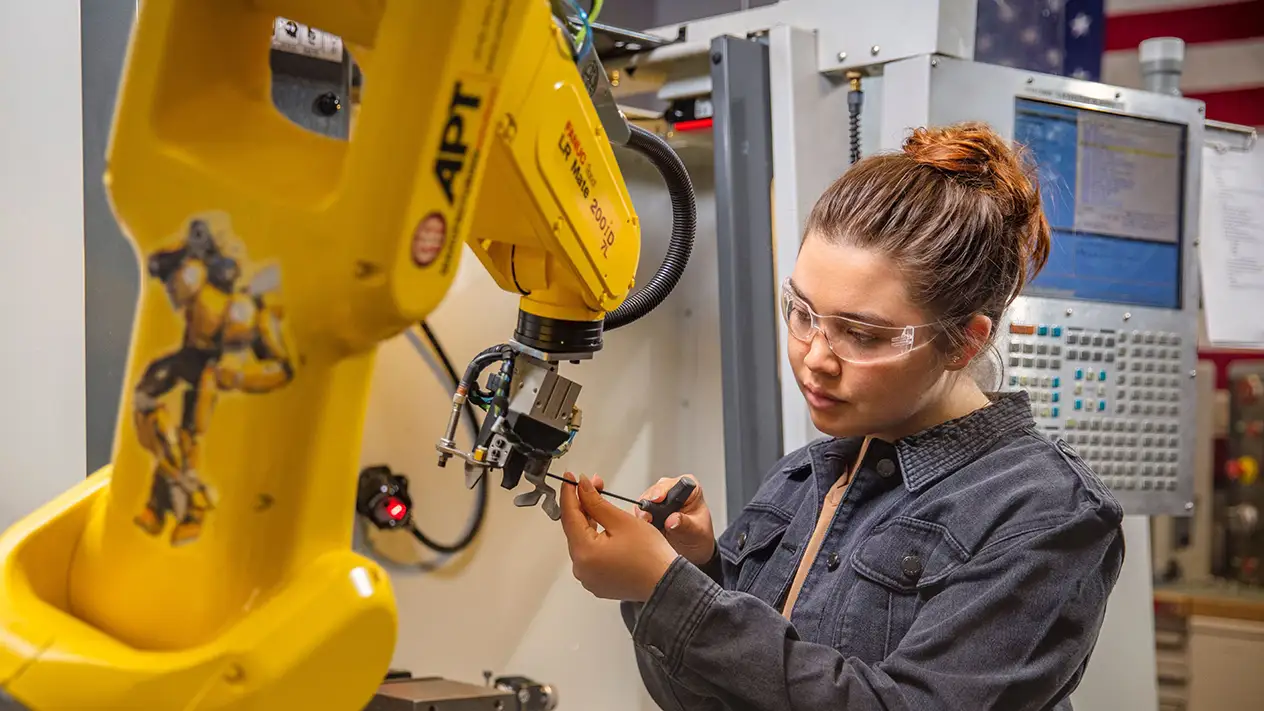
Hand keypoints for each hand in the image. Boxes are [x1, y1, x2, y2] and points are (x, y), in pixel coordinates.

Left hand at [560, 473, 679, 601]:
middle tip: (593, 485)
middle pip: (574, 528)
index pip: (569, 515)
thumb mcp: (621, 521)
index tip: (570, 478)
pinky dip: (594, 538)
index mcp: (584, 553)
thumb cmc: (651, 556)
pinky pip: (590, 554)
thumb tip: (582, 488)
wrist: (667, 583)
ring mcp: (588, 577)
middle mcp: (581, 568)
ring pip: (582, 540)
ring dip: (589, 520)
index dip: (569, 493)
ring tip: (600, 501)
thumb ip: (596, 502)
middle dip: (582, 504)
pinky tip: (603, 525)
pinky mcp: (597, 581)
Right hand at [637, 476, 714, 566]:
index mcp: (690, 488)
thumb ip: (685, 524)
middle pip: (654, 491)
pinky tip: (646, 528)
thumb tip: (672, 520)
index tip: (657, 500)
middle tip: (648, 518)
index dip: (662, 491)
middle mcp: (673, 490)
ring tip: (648, 525)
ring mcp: (659, 500)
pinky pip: (639, 512)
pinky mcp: (649, 510)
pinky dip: (640, 520)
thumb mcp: (696, 532)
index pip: (673, 483)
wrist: (693, 551)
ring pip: (643, 501)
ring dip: (643, 514)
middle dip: (649, 504)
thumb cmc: (699, 536)